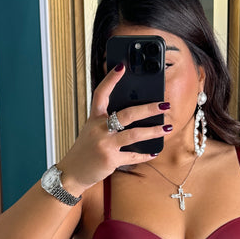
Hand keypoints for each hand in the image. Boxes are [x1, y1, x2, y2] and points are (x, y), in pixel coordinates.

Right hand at [57, 64, 171, 194]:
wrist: (72, 172)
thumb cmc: (85, 150)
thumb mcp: (92, 131)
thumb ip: (108, 122)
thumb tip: (136, 115)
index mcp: (94, 118)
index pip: (101, 93)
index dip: (110, 79)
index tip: (121, 66)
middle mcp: (98, 128)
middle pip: (127, 114)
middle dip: (149, 108)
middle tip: (165, 105)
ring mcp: (105, 144)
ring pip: (134, 134)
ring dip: (154, 131)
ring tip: (167, 127)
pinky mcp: (110, 160)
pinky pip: (133, 156)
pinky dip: (146, 154)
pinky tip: (154, 151)